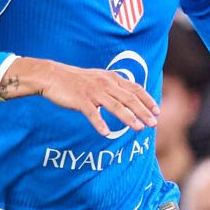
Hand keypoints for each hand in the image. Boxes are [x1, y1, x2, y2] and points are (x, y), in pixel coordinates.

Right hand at [0, 56, 159, 134]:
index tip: (157, 110)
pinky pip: (92, 114)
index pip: (135, 88)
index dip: (147, 100)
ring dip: (128, 118)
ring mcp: (93, 92)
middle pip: (129, 98)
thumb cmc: (75, 80)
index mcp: (111, 78)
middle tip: (153, 123)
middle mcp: (105, 83)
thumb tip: (128, 96)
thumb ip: (113, 86)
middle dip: (143, 111)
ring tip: (138, 128)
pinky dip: (100, 124)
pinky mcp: (80, 100)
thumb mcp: (98, 78)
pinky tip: (107, 133)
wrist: (52, 76)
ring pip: (115, 106)